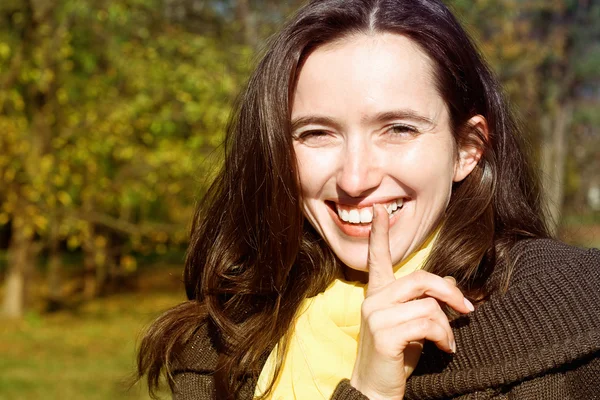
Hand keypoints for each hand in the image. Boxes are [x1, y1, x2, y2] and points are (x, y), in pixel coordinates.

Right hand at [349, 204, 473, 399]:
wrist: (376, 390)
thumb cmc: (395, 357)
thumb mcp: (412, 324)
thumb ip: (424, 300)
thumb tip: (448, 281)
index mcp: (377, 294)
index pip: (377, 259)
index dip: (379, 234)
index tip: (380, 209)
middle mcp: (373, 300)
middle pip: (421, 278)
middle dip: (450, 293)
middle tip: (467, 311)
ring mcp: (376, 315)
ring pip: (428, 304)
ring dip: (447, 326)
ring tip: (447, 342)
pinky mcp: (384, 333)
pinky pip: (427, 323)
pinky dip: (443, 336)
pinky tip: (445, 349)